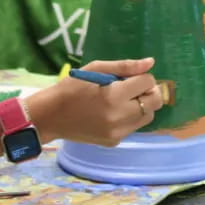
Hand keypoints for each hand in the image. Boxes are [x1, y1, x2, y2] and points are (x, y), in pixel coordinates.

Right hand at [28, 58, 164, 145]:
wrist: (50, 116)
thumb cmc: (71, 87)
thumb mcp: (96, 69)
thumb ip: (125, 66)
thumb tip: (150, 62)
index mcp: (114, 95)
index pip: (148, 83)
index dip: (142, 76)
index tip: (130, 77)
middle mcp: (120, 116)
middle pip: (154, 102)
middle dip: (148, 91)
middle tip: (132, 88)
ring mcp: (118, 132)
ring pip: (148, 116)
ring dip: (142, 105)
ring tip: (123, 100)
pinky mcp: (114, 142)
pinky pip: (133, 127)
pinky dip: (130, 117)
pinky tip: (113, 112)